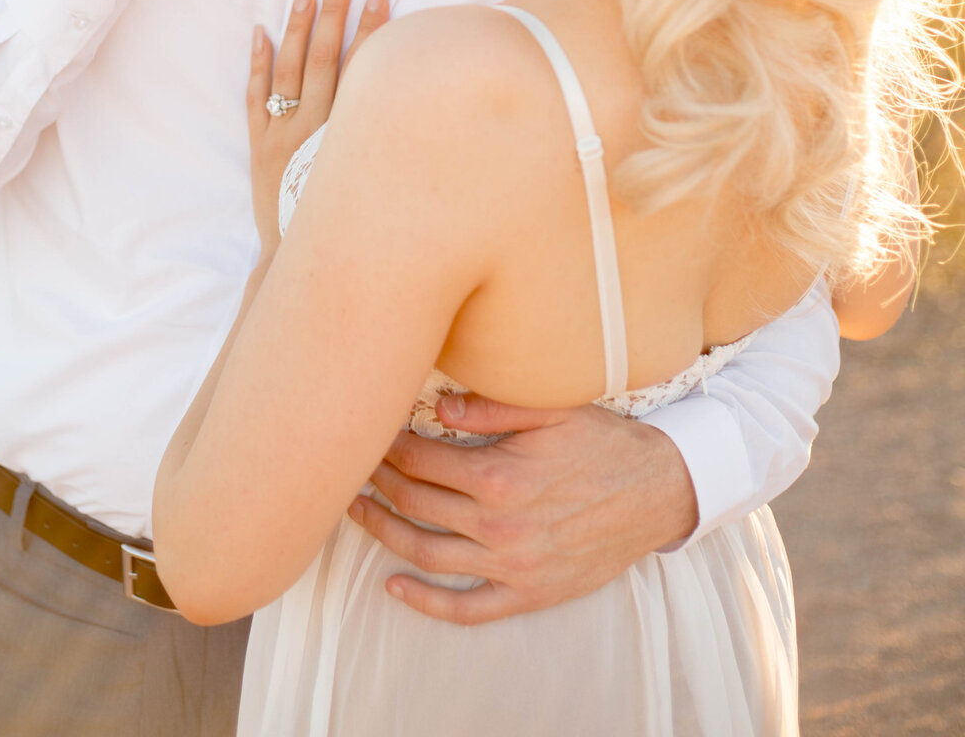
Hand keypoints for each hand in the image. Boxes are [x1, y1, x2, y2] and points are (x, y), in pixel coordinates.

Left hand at [247, 0, 388, 257]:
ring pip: (290, 69)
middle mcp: (316, 126)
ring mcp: (284, 134)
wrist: (303, 262)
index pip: (364, 67)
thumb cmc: (356, 226)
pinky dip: (257, 64)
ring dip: (298, 26)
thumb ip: (397, 141)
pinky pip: (256, 97)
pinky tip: (260, 33)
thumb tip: (425, 105)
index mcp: (349, 132)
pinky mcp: (261, 147)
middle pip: (325, 56)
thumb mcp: (380, 180)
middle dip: (333, 11)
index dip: (373, 27)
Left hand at [348, 394, 697, 623]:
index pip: (419, 458)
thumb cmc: (603, 443)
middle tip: (356, 464)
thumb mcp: (551, 409)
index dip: (387, 444)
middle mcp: (497, 524)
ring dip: (384, 532)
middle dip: (377, 481)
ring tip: (358, 511)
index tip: (370, 431)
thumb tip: (437, 405)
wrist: (658, 492)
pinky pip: (465, 608)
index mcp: (497, 474)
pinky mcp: (526, 593)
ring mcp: (510, 564)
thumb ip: (490, 405)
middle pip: (415, 502)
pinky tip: (395, 586)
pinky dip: (424, 602)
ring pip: (425, 553)